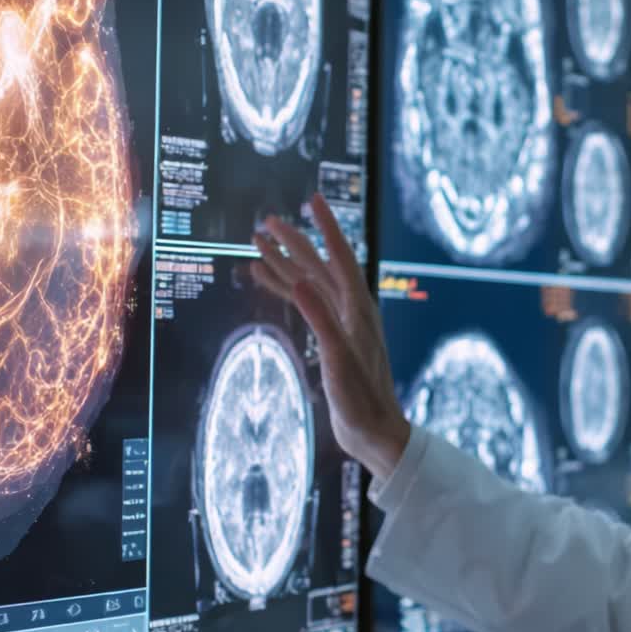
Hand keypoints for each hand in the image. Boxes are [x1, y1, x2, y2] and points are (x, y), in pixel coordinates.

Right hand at [251, 193, 409, 480]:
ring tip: (256, 244)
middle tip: (266, 221)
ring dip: (285, 262)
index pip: (341, 257)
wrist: (374, 431)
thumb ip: (320, 319)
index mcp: (358, 309)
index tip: (312, 200)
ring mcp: (342, 323)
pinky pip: (306, 302)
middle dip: (294, 242)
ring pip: (309, 282)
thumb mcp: (338, 359)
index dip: (326, 228)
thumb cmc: (361, 399)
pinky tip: (266, 279)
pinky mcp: (331, 337)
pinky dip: (286, 288)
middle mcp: (352, 310)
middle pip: (320, 265)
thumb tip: (300, 280)